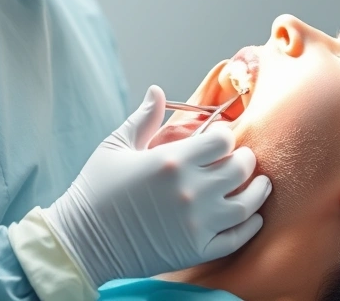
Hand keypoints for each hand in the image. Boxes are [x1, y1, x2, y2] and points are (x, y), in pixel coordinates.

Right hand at [41, 85, 271, 285]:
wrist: (81, 241)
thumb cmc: (95, 190)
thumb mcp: (116, 146)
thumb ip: (143, 118)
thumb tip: (157, 90)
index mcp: (172, 161)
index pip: (223, 140)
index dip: (225, 137)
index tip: (220, 140)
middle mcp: (190, 190)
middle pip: (240, 168)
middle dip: (244, 160)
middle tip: (241, 160)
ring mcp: (197, 222)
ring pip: (247, 203)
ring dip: (258, 190)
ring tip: (259, 184)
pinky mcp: (197, 249)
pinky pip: (238, 237)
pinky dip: (250, 225)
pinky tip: (252, 217)